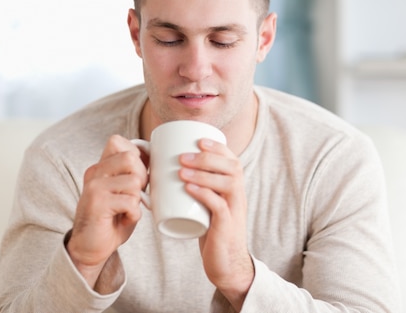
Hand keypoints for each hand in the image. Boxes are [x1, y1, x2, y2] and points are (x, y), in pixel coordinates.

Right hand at [66, 135, 148, 289]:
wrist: (90, 247)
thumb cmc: (113, 218)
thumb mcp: (122, 190)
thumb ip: (132, 173)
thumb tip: (156, 156)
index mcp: (100, 167)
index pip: (117, 141)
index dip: (136, 155)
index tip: (138, 175)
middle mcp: (95, 173)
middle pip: (130, 158)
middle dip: (142, 177)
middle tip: (135, 195)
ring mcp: (94, 187)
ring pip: (133, 182)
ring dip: (137, 199)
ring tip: (127, 209)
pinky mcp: (97, 204)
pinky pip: (130, 202)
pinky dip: (134, 214)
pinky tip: (125, 219)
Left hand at [179, 138, 252, 309]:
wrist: (227, 265)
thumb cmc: (213, 233)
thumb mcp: (208, 207)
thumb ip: (197, 191)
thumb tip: (166, 174)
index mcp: (234, 189)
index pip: (232, 160)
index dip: (218, 147)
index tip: (199, 140)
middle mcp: (238, 196)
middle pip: (232, 167)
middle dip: (207, 157)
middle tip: (182, 156)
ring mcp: (235, 211)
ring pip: (228, 183)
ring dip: (204, 173)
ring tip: (182, 170)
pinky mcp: (227, 227)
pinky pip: (220, 206)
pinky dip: (205, 194)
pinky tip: (189, 189)